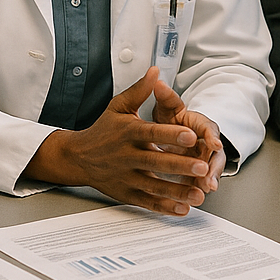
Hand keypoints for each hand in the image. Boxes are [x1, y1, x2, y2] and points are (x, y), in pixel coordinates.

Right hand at [24, 67, 213, 215]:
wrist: (78, 156)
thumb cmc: (103, 129)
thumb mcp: (118, 106)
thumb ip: (139, 90)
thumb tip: (156, 71)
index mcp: (128, 132)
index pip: (152, 133)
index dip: (171, 135)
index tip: (192, 136)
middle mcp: (126, 156)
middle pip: (156, 161)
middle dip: (180, 165)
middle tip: (202, 167)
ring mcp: (126, 176)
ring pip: (154, 186)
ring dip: (176, 191)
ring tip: (198, 194)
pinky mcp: (126, 192)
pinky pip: (147, 201)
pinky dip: (164, 207)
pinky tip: (182, 209)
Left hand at [152, 79, 225, 193]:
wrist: (172, 133)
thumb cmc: (172, 119)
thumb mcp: (169, 107)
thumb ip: (165, 96)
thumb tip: (157, 80)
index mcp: (201, 125)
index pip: (210, 129)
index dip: (212, 137)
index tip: (212, 143)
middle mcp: (206, 143)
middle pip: (215, 156)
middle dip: (213, 167)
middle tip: (209, 176)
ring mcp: (202, 160)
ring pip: (210, 172)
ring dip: (208, 181)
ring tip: (205, 191)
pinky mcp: (196, 174)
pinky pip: (198, 184)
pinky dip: (196, 191)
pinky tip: (192, 200)